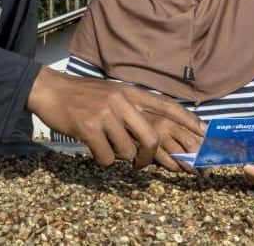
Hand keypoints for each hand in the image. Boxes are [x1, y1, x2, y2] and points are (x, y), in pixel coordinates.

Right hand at [26, 67, 204, 168]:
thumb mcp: (110, 93)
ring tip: (105, 145)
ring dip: (118, 156)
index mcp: (128, 92)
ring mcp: (105, 113)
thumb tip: (147, 134)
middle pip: (151, 136)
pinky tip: (93, 147)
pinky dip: (102, 159)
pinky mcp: (90, 127)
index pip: (164, 105)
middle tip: (140, 164)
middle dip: (148, 156)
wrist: (50, 90)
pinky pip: (107, 157)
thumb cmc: (81, 96)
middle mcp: (121, 101)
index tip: (203, 130)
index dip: (186, 119)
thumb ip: (129, 108)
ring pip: (127, 151)